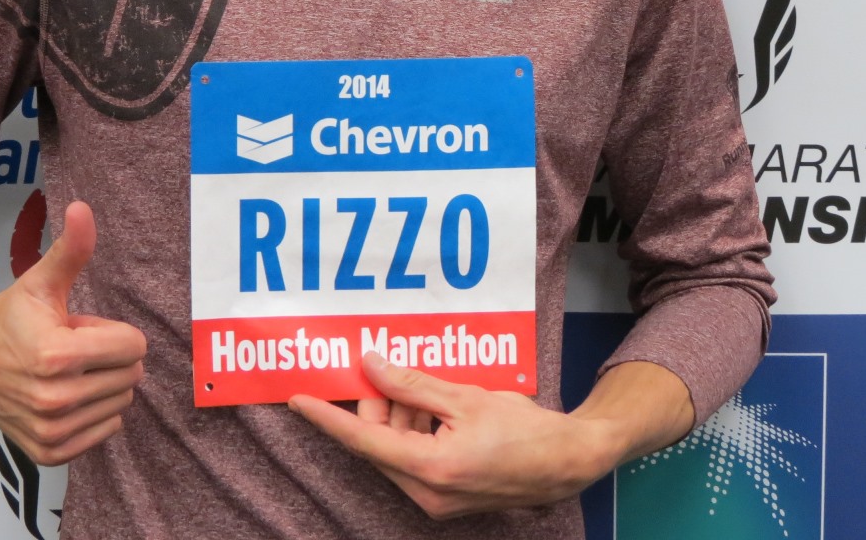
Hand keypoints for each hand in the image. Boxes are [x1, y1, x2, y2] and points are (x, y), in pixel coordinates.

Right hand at [0, 201, 146, 465]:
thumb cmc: (10, 318)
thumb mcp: (41, 280)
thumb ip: (71, 249)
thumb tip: (83, 208)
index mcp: (58, 355)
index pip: (134, 346)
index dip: (114, 331)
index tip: (81, 327)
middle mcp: (56, 399)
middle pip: (131, 374)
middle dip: (110, 356)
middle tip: (73, 348)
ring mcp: (52, 430)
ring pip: (121, 401)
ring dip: (103, 384)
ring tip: (67, 371)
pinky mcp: (50, 451)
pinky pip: (106, 430)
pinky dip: (96, 412)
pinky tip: (69, 395)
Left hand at [288, 353, 627, 519]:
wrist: (566, 462)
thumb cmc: (523, 429)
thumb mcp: (464, 397)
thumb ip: (413, 384)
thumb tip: (372, 365)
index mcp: (430, 469)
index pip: (365, 441)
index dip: (328, 419)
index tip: (299, 400)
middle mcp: (427, 493)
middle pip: (380, 443)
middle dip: (376, 405)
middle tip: (378, 365)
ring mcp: (437, 500)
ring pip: (397, 449)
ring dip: (400, 414)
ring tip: (417, 379)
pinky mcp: (447, 496)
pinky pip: (415, 458)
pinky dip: (416, 429)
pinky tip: (432, 402)